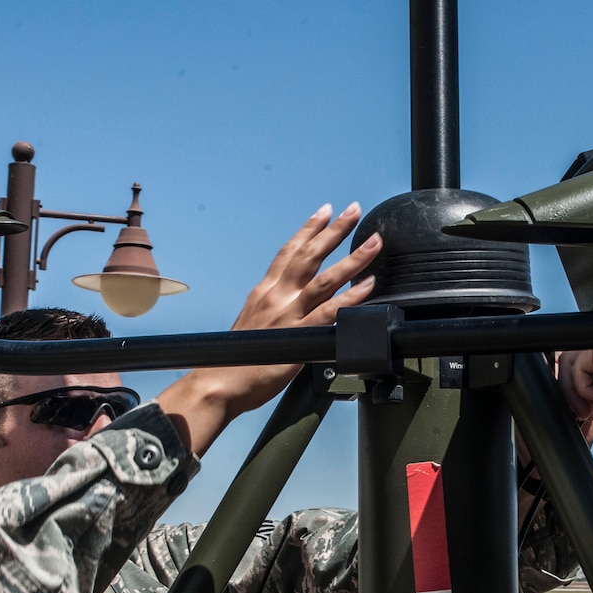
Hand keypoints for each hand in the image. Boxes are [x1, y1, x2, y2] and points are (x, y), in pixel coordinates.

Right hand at [158, 204, 378, 454]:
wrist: (219, 382)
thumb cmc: (233, 360)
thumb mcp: (252, 325)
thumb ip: (273, 312)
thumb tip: (291, 308)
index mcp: (264, 292)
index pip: (289, 252)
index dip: (309, 229)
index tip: (325, 211)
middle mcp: (277, 297)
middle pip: (309, 255)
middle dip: (333, 230)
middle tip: (353, 210)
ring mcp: (288, 315)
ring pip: (326, 278)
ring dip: (352, 258)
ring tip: (373, 242)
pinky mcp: (299, 336)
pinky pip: (330, 311)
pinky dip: (351, 296)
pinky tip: (367, 285)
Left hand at [557, 348, 592, 480]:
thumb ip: (587, 392)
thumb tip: (564, 391)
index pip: (578, 358)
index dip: (568, 379)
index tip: (575, 403)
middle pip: (571, 356)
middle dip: (568, 388)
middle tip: (581, 411)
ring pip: (573, 359)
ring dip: (575, 390)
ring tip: (592, 407)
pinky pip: (582, 363)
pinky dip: (585, 386)